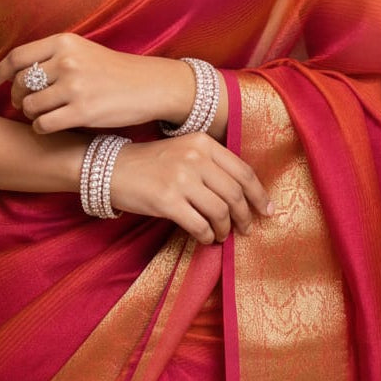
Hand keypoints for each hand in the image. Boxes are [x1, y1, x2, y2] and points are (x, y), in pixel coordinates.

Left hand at [0, 32, 193, 133]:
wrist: (149, 85)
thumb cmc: (113, 70)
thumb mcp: (83, 50)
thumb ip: (52, 56)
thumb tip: (16, 71)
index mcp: (64, 42)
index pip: (18, 57)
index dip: (0, 73)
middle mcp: (66, 61)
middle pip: (21, 83)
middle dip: (18, 97)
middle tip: (25, 104)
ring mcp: (74, 87)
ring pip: (30, 106)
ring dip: (31, 114)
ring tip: (42, 114)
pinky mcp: (82, 112)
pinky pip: (43, 125)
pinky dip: (41, 128)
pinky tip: (50, 126)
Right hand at [111, 132, 273, 244]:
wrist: (112, 167)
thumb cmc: (151, 162)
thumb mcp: (184, 150)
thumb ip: (211, 164)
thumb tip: (244, 194)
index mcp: (203, 142)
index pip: (243, 171)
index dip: (259, 194)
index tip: (268, 210)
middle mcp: (195, 157)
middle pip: (235, 194)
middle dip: (245, 217)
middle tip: (246, 229)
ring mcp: (181, 178)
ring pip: (220, 212)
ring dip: (225, 230)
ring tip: (221, 235)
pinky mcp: (167, 200)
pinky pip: (199, 225)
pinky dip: (207, 236)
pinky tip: (205, 238)